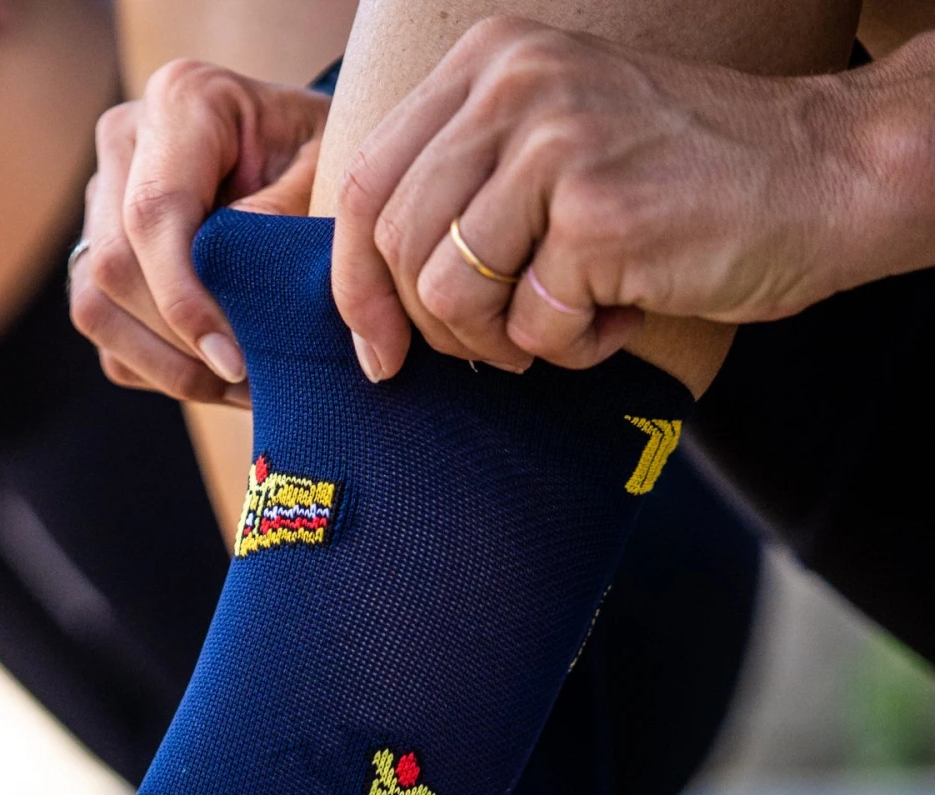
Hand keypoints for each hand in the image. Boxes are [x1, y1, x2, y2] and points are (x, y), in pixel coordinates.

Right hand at [69, 60, 330, 406]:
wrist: (303, 154)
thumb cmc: (322, 159)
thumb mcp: (328, 172)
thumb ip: (284, 217)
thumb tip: (231, 286)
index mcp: (181, 101)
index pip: (152, 215)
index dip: (184, 301)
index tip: (233, 362)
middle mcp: (123, 141)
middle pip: (113, 267)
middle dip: (177, 342)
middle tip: (248, 383)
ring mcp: (100, 198)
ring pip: (94, 306)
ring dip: (163, 365)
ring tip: (234, 389)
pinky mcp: (95, 251)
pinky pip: (106, 333)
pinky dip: (157, 369)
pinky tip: (214, 378)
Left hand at [331, 17, 865, 378]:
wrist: (821, 173)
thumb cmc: (676, 179)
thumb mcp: (550, 147)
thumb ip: (461, 188)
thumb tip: (364, 298)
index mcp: (488, 64)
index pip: (365, 185)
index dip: (353, 286)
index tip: (376, 350)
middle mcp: (513, 85)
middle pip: (394, 247)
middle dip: (432, 328)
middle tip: (499, 344)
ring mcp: (556, 142)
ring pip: (447, 293)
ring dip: (502, 340)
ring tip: (566, 319)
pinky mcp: (598, 211)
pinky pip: (530, 324)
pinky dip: (571, 346)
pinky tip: (620, 311)